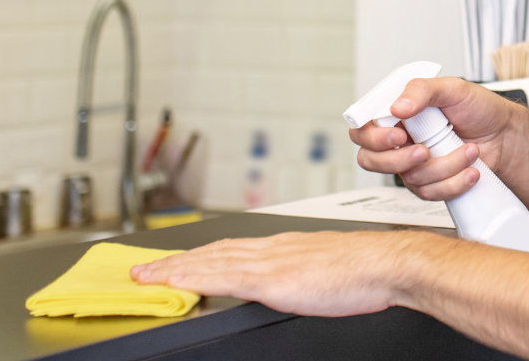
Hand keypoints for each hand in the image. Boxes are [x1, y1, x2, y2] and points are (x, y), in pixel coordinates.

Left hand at [131, 232, 410, 317]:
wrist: (386, 263)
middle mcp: (271, 248)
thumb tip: (297, 282)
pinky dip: (196, 278)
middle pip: (211, 252)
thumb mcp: (327, 266)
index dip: (197, 256)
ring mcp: (269, 262)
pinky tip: (176, 283)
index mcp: (283, 246)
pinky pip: (224, 278)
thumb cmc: (366, 270)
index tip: (174, 263)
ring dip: (174, 269)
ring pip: (210, 262)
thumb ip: (304, 272)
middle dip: (174, 262)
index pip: (229, 248)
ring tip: (146, 277)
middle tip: (141, 270)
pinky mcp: (273, 279)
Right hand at [348, 77, 522, 201]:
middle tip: (425, 151)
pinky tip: (471, 169)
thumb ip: (423, 91)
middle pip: (370, 160)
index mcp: (398, 113)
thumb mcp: (453, 88)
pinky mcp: (430, 183)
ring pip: (407, 178)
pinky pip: (429, 193)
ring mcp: (413, 163)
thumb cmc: (480, 109)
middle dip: (398, 160)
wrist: (505, 136)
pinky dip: (454, 182)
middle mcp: (400, 139)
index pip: (362, 128)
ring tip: (468, 150)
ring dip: (444, 166)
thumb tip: (398, 106)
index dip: (372, 137)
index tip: (398, 136)